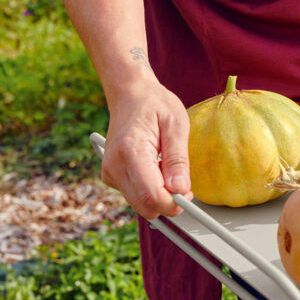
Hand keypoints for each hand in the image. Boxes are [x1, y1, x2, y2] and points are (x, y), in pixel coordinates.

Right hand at [100, 78, 192, 218]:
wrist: (130, 93)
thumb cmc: (154, 104)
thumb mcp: (176, 125)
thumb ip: (178, 160)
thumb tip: (181, 189)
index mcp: (131, 152)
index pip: (152, 196)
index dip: (174, 203)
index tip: (189, 195)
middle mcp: (115, 166)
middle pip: (145, 206)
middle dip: (168, 202)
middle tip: (182, 182)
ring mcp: (110, 172)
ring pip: (140, 204)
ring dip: (159, 194)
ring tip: (166, 166)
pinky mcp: (111, 176)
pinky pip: (135, 195)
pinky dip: (149, 189)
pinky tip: (155, 167)